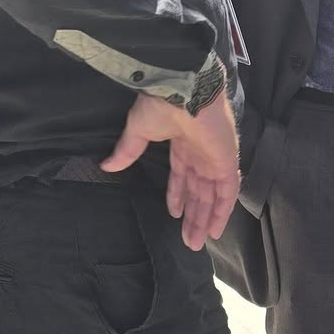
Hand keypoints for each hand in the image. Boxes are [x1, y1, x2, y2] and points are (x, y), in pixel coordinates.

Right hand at [101, 89, 240, 250]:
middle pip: (198, 191)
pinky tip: (214, 230)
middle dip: (193, 215)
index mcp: (181, 142)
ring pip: (212, 196)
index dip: (178, 195)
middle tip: (187, 240)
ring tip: (196, 242)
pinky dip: (222, 212)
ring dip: (205, 219)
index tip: (174, 214)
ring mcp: (214, 158)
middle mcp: (200, 153)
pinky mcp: (226, 162)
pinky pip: (227, 192)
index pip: (182, 176)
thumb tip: (106, 166)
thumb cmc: (161, 105)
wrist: (183, 91)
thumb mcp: (138, 130)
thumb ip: (127, 150)